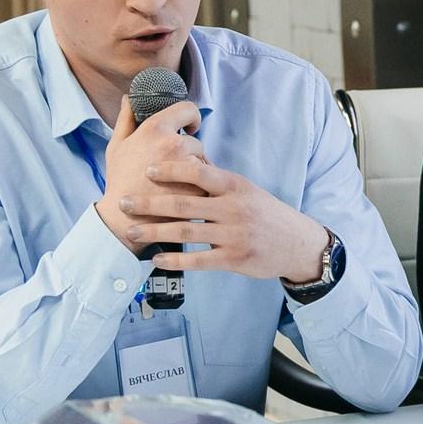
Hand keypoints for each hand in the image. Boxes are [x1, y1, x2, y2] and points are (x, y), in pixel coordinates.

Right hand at [92, 99, 205, 249]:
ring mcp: (188, 167)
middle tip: (172, 168)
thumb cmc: (119, 181)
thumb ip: (126, 119)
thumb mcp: (117, 146)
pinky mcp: (199, 188)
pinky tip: (184, 195)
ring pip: (204, 162)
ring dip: (195, 171)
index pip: (189, 109)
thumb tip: (128, 98)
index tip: (189, 128)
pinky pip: (208, 182)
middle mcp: (175, 144)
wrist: (125, 219)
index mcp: (155, 129)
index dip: (191, 117)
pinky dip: (201, 188)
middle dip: (188, 152)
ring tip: (176, 184)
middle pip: (196, 141)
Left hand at [119, 157, 331, 283]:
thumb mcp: (246, 189)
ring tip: (132, 231)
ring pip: (187, 232)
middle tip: (124, 202)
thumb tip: (184, 162)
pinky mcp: (234, 259)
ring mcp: (233, 235)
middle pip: (184, 203)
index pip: (198, 171)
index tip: (146, 169)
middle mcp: (233, 209)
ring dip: (155, 232)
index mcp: (235, 186)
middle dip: (150, 203)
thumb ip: (217, 182)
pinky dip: (175, 260)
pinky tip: (156, 259)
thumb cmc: (265, 214)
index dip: (170, 169)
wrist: (298, 243)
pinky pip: (199, 260)